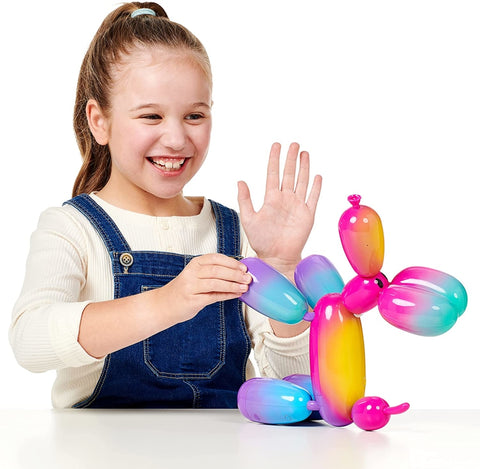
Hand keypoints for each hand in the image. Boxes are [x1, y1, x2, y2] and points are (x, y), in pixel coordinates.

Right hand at [162, 253, 250, 321]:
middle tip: (247, 278)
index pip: (216, 258)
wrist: (164, 305)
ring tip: (244, 287)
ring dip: (233, 285)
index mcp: (194, 264)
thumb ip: (213, 272)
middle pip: (217, 270)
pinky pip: (213, 296)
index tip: (243, 267)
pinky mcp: (192, 300)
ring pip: (216, 283)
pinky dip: (227, 295)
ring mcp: (190, 286)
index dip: (232, 262)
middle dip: (235, 274)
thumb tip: (237, 272)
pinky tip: (235, 295)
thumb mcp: (196, 276)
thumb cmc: (183, 290)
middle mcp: (191, 273)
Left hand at [237, 142, 321, 275]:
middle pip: (289, 174)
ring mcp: (297, 206)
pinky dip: (316, 187)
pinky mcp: (308, 215)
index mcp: (271, 199)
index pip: (273, 174)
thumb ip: (244, 200)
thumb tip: (240, 181)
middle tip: (294, 144)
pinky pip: (313, 198)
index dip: (274, 159)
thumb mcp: (248, 219)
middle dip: (291, 158)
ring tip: (304, 153)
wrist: (276, 258)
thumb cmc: (261, 241)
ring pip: (302, 182)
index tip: (276, 146)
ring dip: (304, 167)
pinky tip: (317, 176)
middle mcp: (285, 199)